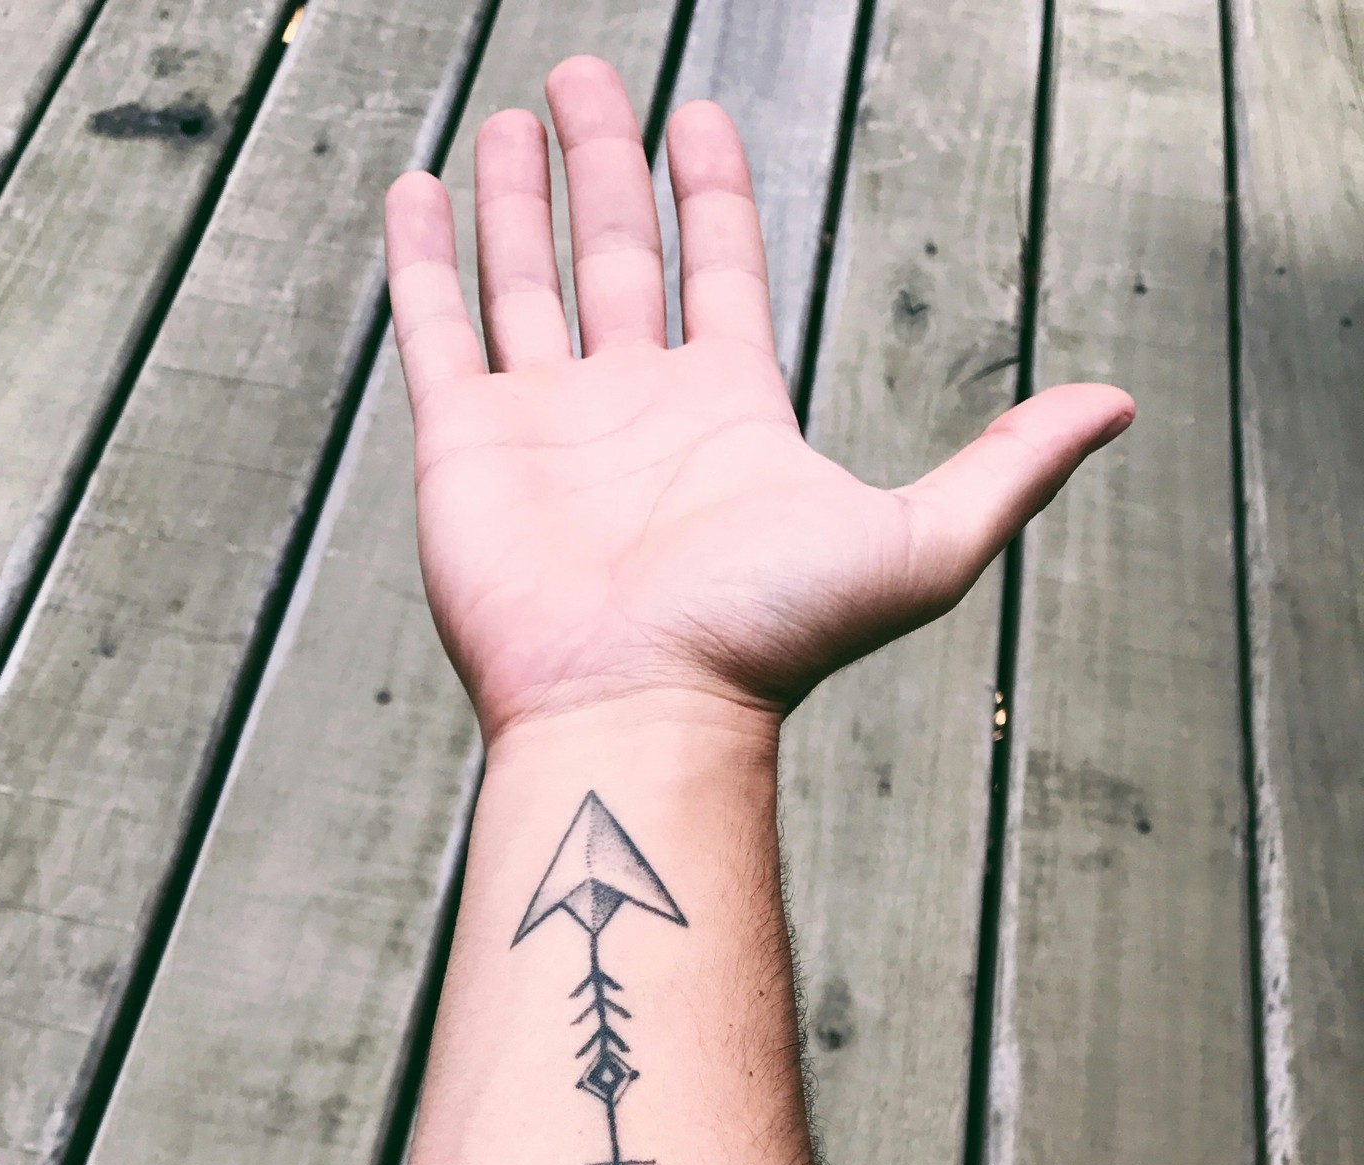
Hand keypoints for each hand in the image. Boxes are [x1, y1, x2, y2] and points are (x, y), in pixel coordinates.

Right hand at [384, 56, 1131, 743]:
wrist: (641, 708)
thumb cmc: (768, 640)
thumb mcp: (922, 542)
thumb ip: (1010, 467)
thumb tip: (1118, 405)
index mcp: (727, 408)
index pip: (720, 267)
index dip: (712, 191)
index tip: (697, 120)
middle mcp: (634, 406)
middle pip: (618, 254)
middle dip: (605, 165)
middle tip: (590, 79)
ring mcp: (544, 423)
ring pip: (526, 279)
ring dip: (520, 198)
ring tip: (518, 118)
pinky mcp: (463, 445)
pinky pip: (437, 332)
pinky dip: (425, 260)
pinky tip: (422, 189)